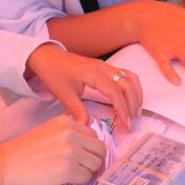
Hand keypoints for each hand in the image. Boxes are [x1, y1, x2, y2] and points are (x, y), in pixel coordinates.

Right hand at [0, 115, 105, 184]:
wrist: (4, 164)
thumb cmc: (23, 150)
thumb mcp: (49, 130)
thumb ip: (69, 132)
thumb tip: (88, 145)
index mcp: (67, 121)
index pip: (94, 134)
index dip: (90, 147)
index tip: (83, 155)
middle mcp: (71, 133)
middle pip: (100, 148)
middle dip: (94, 159)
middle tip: (84, 167)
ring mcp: (71, 151)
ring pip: (96, 164)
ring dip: (88, 171)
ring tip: (73, 173)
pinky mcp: (68, 170)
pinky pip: (86, 177)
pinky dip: (80, 181)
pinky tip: (67, 179)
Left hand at [25, 44, 141, 131]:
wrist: (49, 57)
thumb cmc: (54, 73)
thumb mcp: (63, 94)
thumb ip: (77, 110)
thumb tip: (87, 127)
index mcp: (92, 73)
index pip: (115, 91)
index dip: (122, 108)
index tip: (126, 124)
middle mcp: (103, 67)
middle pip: (128, 84)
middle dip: (133, 104)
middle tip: (132, 122)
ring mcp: (106, 66)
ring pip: (131, 77)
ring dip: (136, 95)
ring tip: (134, 112)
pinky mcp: (106, 67)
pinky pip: (126, 75)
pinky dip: (132, 88)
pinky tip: (130, 99)